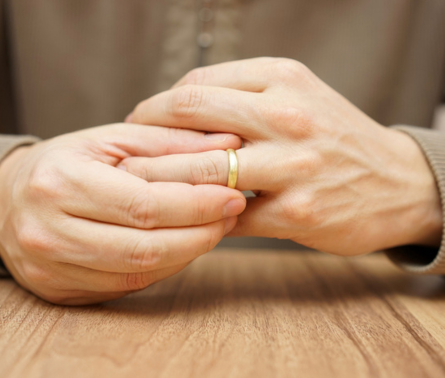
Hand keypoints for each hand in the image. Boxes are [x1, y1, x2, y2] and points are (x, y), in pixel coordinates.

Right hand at [0, 124, 244, 304]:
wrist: (6, 200)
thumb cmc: (63, 163)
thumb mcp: (109, 139)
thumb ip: (169, 141)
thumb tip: (228, 145)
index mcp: (59, 184)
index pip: (144, 205)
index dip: (196, 204)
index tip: (232, 195)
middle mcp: (49, 232)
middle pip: (145, 247)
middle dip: (200, 234)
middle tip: (231, 214)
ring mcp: (52, 268)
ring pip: (139, 273)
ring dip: (187, 253)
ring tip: (213, 228)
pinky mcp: (60, 290)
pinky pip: (126, 286)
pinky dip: (163, 267)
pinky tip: (180, 245)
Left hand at [121, 58, 441, 255]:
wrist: (396, 181)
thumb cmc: (333, 136)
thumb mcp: (296, 95)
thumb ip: (240, 96)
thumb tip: (174, 111)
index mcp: (281, 77)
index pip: (195, 86)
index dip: (155, 107)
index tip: (138, 124)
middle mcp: (287, 113)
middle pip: (189, 114)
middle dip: (145, 137)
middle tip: (125, 155)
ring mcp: (294, 164)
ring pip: (203, 167)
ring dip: (161, 179)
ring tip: (139, 188)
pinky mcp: (298, 211)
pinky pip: (227, 214)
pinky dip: (200, 215)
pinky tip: (186, 217)